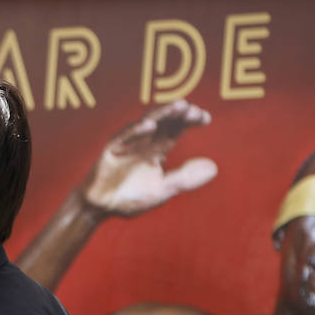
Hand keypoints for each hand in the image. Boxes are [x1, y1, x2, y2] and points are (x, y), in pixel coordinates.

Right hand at [79, 100, 216, 216]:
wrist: (101, 208)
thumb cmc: (131, 197)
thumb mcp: (164, 190)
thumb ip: (185, 178)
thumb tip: (213, 167)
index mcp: (158, 148)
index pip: (177, 128)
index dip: (191, 120)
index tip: (205, 118)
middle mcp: (144, 141)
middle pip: (165, 121)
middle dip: (180, 113)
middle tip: (193, 109)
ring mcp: (128, 143)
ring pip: (147, 122)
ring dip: (163, 114)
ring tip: (179, 106)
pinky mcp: (112, 149)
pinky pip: (125, 136)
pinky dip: (137, 130)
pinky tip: (150, 125)